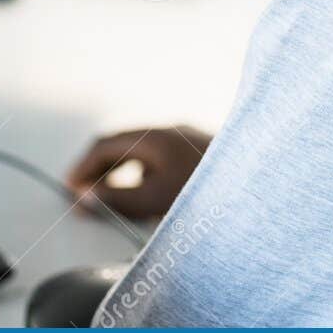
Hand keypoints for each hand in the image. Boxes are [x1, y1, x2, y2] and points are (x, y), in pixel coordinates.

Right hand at [66, 126, 211, 219]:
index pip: (106, 144)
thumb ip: (116, 198)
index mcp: (156, 136)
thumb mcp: (155, 200)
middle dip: (101, 170)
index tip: (70, 188)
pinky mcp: (204, 156)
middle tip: (84, 195)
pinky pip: (163, 161)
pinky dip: (145, 176)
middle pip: (124, 146)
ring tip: (111, 200)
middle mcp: (172, 132)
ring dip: (123, 174)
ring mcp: (189, 141)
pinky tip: (148, 199)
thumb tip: (85, 196)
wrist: (263, 187)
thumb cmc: (212, 193)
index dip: (83, 167)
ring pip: (145, 154)